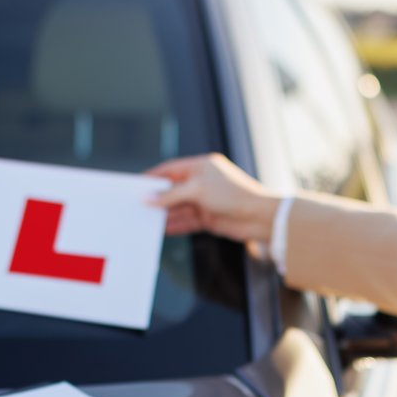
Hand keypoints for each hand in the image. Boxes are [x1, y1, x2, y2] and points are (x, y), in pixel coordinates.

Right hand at [144, 153, 280, 243]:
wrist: (259, 217)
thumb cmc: (233, 194)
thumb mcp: (197, 190)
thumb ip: (170, 196)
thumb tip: (147, 199)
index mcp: (201, 166)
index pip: (171, 169)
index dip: (153, 176)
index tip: (137, 184)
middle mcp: (203, 182)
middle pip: (173, 189)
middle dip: (157, 198)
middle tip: (137, 205)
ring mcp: (206, 200)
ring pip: (179, 207)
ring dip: (165, 214)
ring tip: (146, 220)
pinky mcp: (209, 217)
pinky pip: (187, 221)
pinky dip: (176, 225)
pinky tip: (163, 230)